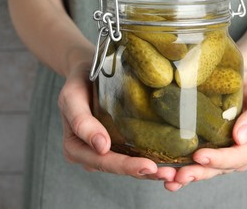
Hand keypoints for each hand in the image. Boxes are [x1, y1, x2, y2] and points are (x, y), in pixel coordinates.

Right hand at [58, 62, 176, 180]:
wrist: (85, 72)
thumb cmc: (77, 83)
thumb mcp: (72, 98)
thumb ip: (81, 122)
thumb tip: (102, 147)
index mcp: (76, 148)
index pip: (103, 161)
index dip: (125, 166)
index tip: (148, 166)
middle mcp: (91, 153)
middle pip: (119, 168)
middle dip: (143, 172)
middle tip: (170, 174)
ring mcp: (106, 149)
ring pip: (128, 165)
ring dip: (151, 171)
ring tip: (173, 173)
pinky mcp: (118, 142)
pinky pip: (133, 153)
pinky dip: (151, 158)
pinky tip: (169, 161)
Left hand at [164, 68, 246, 191]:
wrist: (232, 77)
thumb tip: (241, 138)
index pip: (239, 157)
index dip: (220, 159)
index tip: (200, 156)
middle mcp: (237, 154)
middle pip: (218, 169)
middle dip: (199, 173)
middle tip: (180, 175)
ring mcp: (219, 154)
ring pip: (204, 170)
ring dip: (186, 176)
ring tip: (169, 179)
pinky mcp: (202, 149)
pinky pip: (192, 163)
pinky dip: (179, 171)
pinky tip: (166, 177)